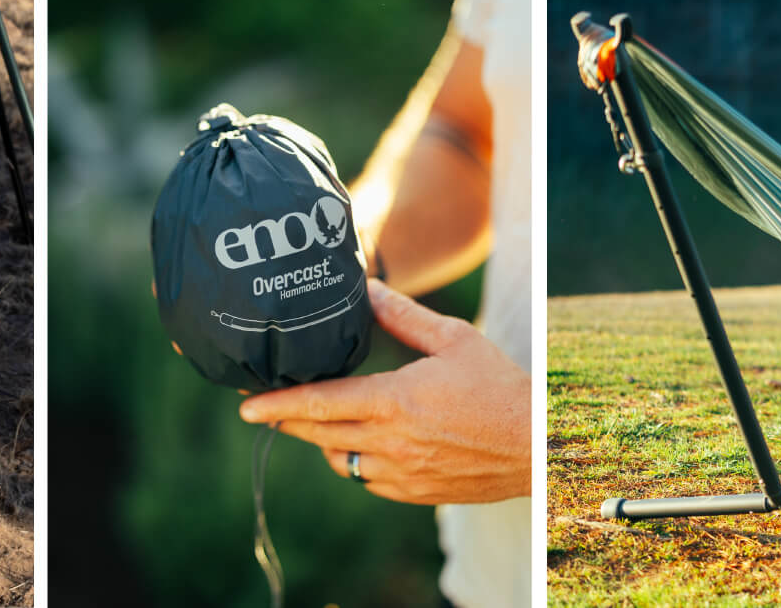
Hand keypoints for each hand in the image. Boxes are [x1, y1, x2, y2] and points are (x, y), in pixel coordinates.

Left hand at [236, 279, 527, 505]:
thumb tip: (365, 288)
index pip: (321, 403)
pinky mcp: (413, 492)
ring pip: (339, 459)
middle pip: (318, 433)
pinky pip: (366, 479)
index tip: (245, 406)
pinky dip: (353, 460)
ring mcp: (401, 472)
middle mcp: (392, 441)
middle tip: (259, 409)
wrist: (535, 446)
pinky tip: (358, 442)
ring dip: (321, 439)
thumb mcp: (453, 339)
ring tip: (315, 418)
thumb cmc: (498, 387)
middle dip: (284, 421)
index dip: (277, 405)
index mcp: (397, 401)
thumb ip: (403, 315)